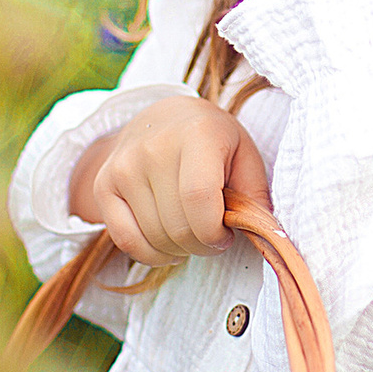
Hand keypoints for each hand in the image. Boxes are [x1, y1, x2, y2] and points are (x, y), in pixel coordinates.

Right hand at [68, 94, 270, 266]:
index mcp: (196, 134)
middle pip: (177, 226)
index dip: (214, 231)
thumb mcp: (244, 154)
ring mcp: (123, 167)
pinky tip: (167, 243)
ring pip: (154, 238)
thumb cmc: (213, 140)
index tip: (226, 235)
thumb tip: (269, 235)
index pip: (198, 198)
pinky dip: (151, 254)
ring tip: (192, 231)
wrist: (163, 117)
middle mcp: (153, 147)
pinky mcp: (103, 185)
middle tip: (212, 235)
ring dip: (179, 250)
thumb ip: (256, 195)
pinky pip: (126, 241)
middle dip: (202, 245)